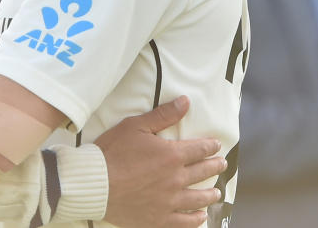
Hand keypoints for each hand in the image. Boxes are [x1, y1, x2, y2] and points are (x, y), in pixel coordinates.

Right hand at [95, 96, 225, 227]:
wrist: (95, 183)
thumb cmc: (112, 152)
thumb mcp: (135, 126)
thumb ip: (163, 115)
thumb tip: (185, 102)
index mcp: (172, 155)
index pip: (199, 149)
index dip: (210, 146)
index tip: (216, 145)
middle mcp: (176, 179)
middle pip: (202, 172)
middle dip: (214, 166)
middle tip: (222, 164)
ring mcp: (170, 201)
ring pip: (198, 198)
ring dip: (210, 194)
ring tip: (217, 192)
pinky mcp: (160, 218)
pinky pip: (185, 221)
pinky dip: (196, 219)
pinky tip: (201, 216)